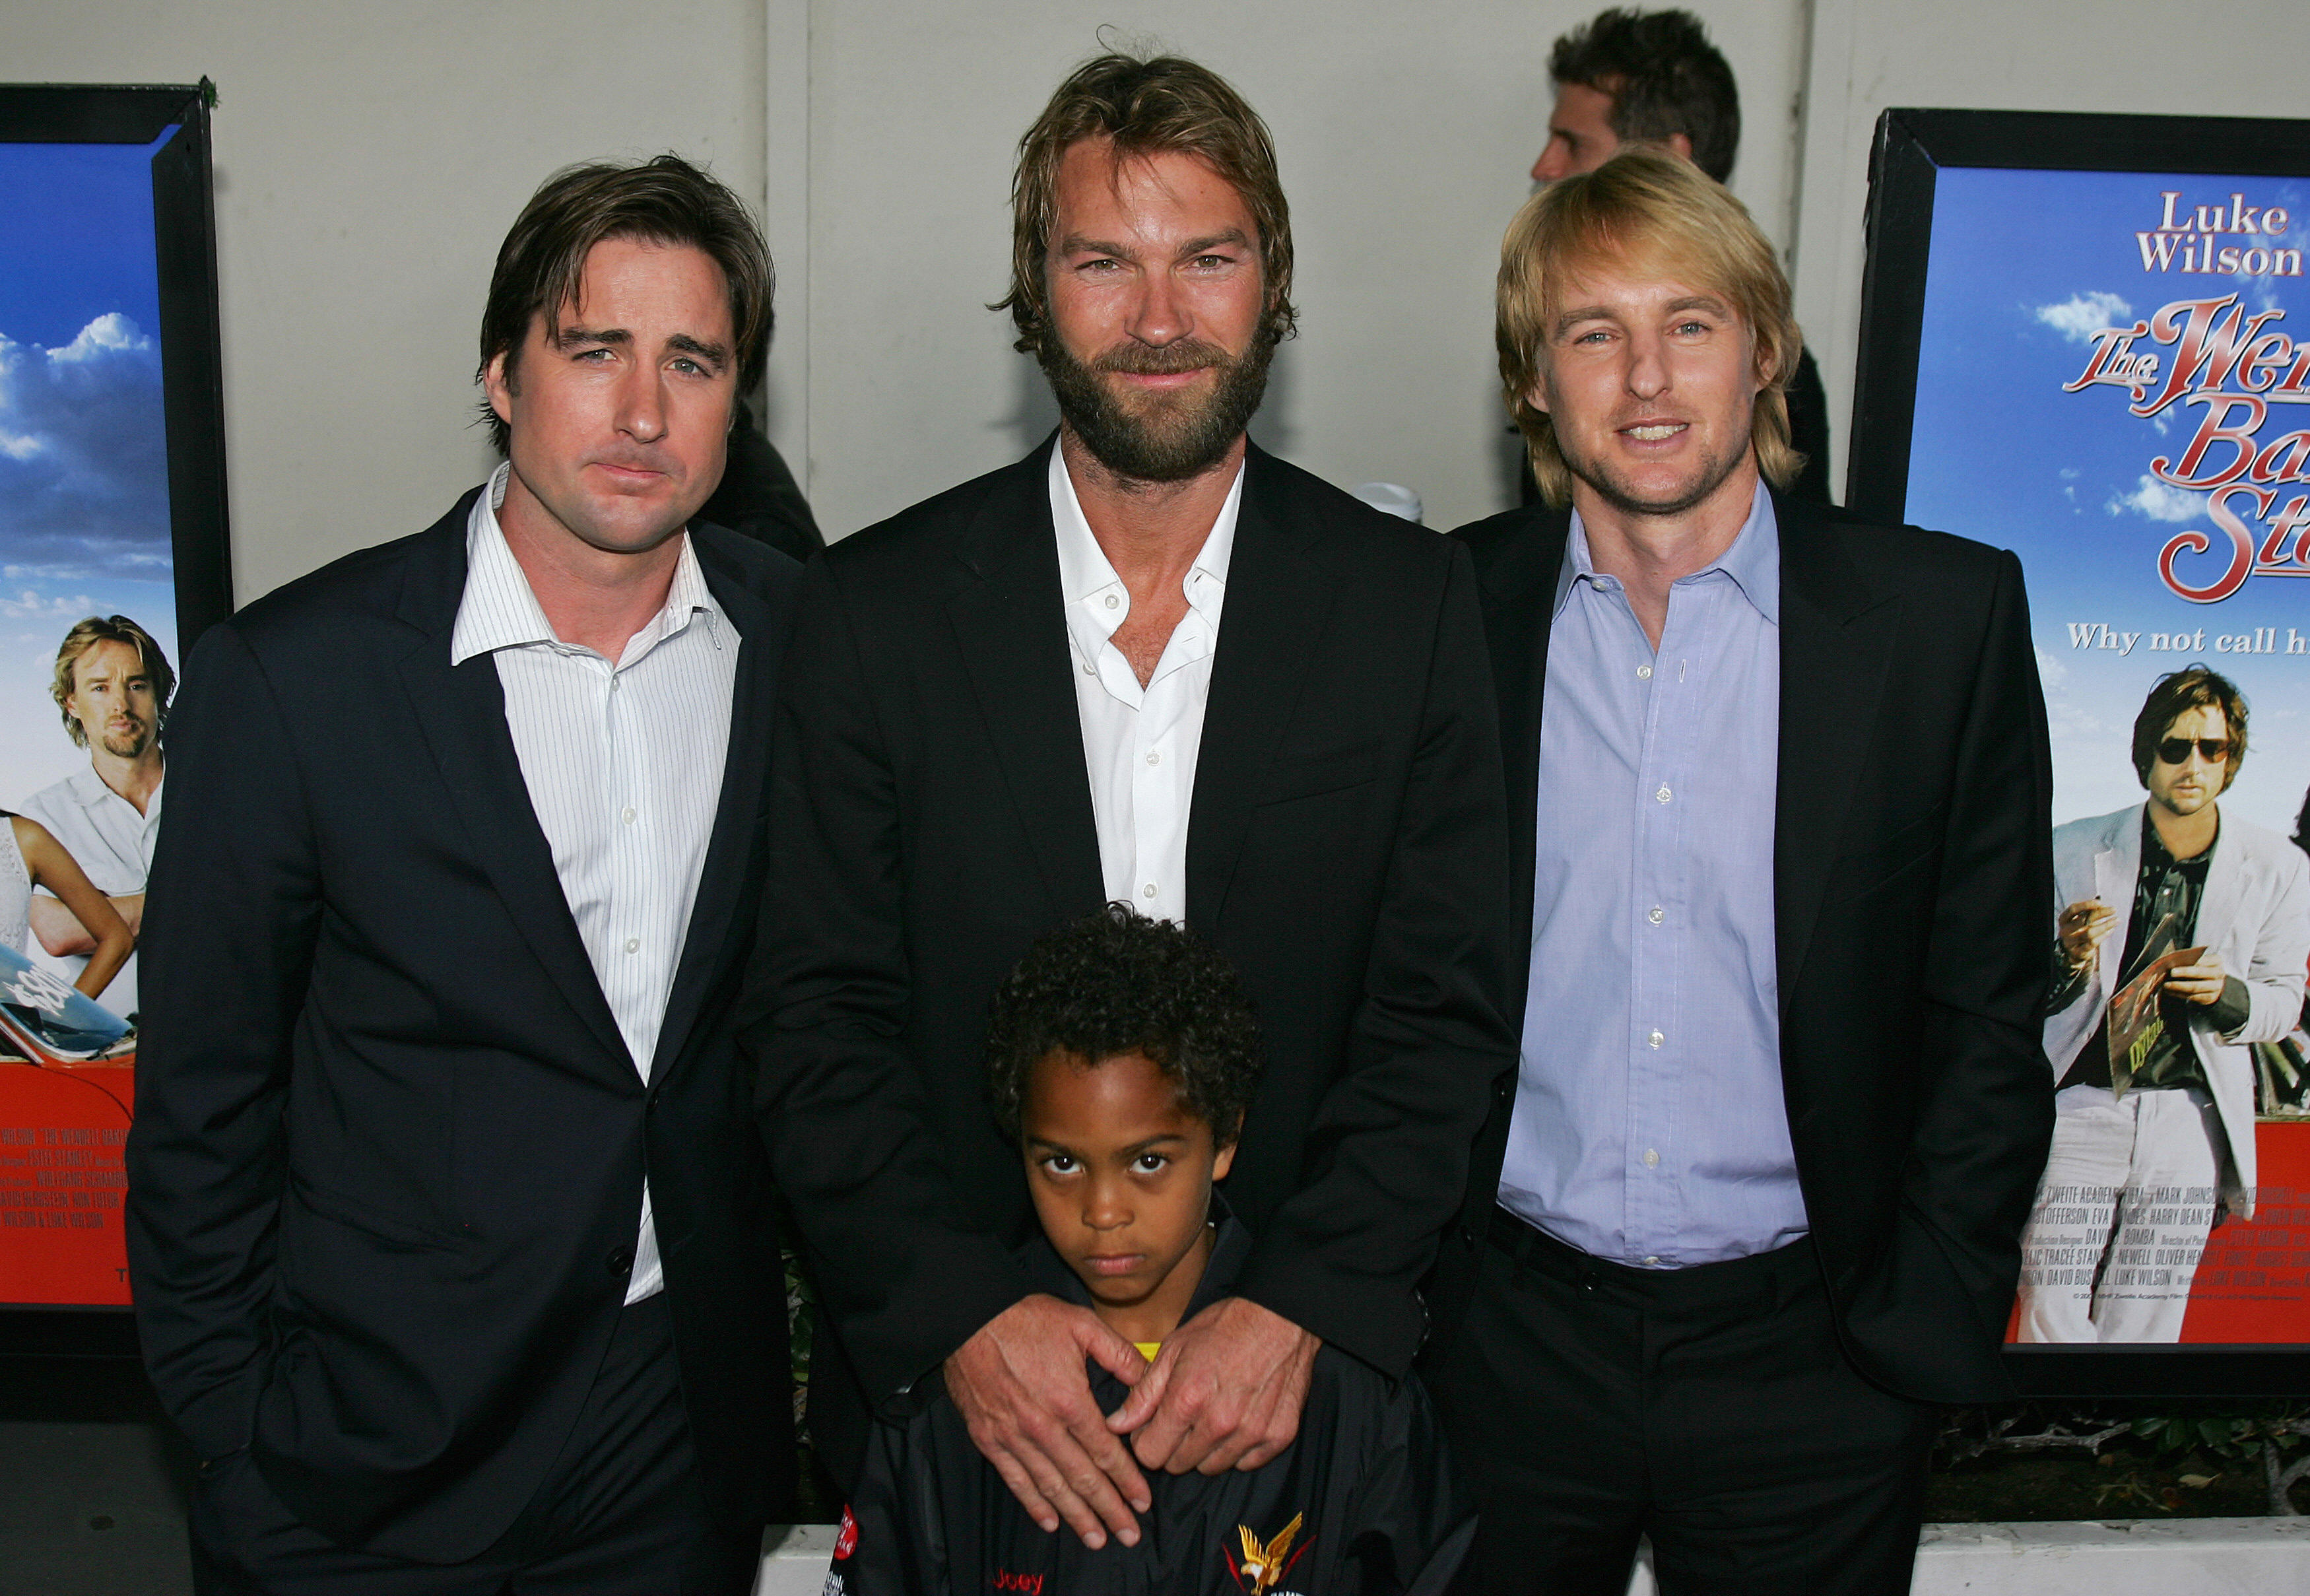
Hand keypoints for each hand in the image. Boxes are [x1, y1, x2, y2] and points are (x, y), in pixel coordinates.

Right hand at [944, 1295, 1150, 1547]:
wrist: (968, 1318)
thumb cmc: (1027, 1318)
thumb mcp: (1083, 1325)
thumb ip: (1120, 1355)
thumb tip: (1148, 1380)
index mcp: (1070, 1400)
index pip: (1106, 1452)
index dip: (1127, 1480)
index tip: (1143, 1501)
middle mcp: (1043, 1426)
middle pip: (1082, 1478)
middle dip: (1109, 1509)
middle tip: (1129, 1533)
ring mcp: (1013, 1436)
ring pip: (1051, 1486)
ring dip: (1076, 1515)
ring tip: (1096, 1537)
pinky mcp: (989, 1438)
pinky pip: (1015, 1479)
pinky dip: (1033, 1503)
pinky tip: (1050, 1520)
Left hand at [1109, 1297, 1318, 1474]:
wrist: (1280, 1316)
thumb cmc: (1223, 1327)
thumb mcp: (1173, 1349)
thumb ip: (1144, 1393)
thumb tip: (1116, 1425)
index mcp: (1187, 1400)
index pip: (1150, 1455)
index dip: (1146, 1441)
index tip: (1154, 1426)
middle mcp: (1219, 1424)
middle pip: (1179, 1465)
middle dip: (1174, 1446)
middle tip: (1185, 1417)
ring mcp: (1251, 1433)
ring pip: (1212, 1467)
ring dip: (1206, 1449)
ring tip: (1213, 1415)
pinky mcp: (1278, 1437)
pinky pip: (1246, 1463)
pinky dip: (1239, 1448)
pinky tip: (1239, 1419)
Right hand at [2058, 899, 2114, 973]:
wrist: (2073, 951)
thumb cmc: (2078, 931)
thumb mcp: (2080, 921)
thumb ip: (2089, 913)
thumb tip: (2102, 906)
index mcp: (2063, 920)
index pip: (2073, 910)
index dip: (2086, 905)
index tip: (2100, 902)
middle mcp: (2065, 931)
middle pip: (2083, 920)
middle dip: (2100, 913)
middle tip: (2113, 909)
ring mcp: (2070, 942)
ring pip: (2089, 933)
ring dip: (2105, 925)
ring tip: (2116, 920)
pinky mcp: (2078, 952)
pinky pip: (2093, 943)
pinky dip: (2103, 936)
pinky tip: (2110, 930)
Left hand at [2164, 951, 2226, 1005]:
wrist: (2208, 981)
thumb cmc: (2197, 965)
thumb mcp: (2195, 958)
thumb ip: (2185, 956)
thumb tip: (2169, 954)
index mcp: (2216, 960)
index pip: (2206, 959)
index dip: (2196, 960)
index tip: (2185, 959)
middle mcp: (2219, 973)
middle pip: (2200, 973)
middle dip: (2185, 972)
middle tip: (2172, 972)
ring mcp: (2216, 987)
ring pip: (2196, 987)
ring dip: (2179, 986)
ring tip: (2166, 985)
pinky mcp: (2211, 997)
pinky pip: (2195, 997)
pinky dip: (2181, 994)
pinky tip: (2170, 992)